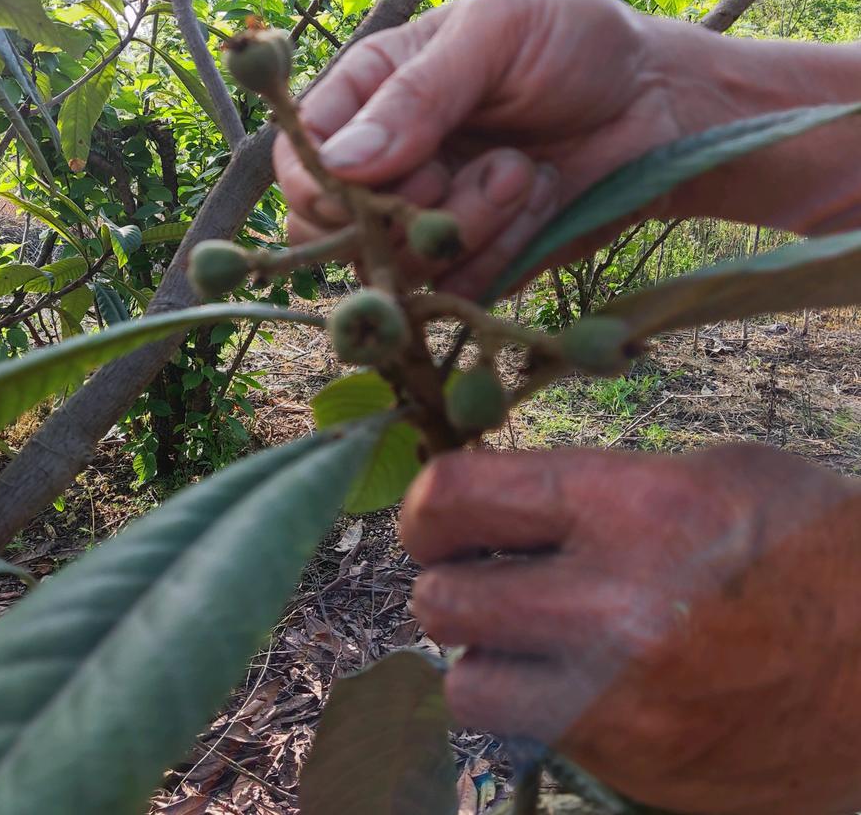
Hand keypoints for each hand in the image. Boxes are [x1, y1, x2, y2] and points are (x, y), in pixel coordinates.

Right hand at [275, 0, 685, 297]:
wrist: (660, 102)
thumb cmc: (574, 45)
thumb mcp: (495, 35)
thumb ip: (417, 94)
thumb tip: (341, 162)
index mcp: (371, 94)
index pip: (300, 155)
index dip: (317, 183)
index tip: (365, 184)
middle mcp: (388, 163)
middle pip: (332, 229)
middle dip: (400, 210)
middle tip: (463, 167)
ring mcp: (428, 218)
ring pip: (398, 266)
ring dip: (466, 223)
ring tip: (522, 171)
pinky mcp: (474, 262)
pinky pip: (455, 291)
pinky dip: (501, 252)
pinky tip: (540, 201)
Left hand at [401, 444, 860, 814]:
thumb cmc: (814, 550)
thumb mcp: (712, 475)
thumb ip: (594, 482)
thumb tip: (502, 494)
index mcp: (634, 510)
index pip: (456, 499)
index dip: (427, 506)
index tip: (437, 515)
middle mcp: (615, 609)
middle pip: (440, 600)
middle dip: (450, 581)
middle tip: (484, 572)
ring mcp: (622, 703)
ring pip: (466, 686)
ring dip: (483, 656)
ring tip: (530, 634)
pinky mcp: (635, 768)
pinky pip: (529, 736)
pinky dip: (535, 706)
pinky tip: (583, 679)